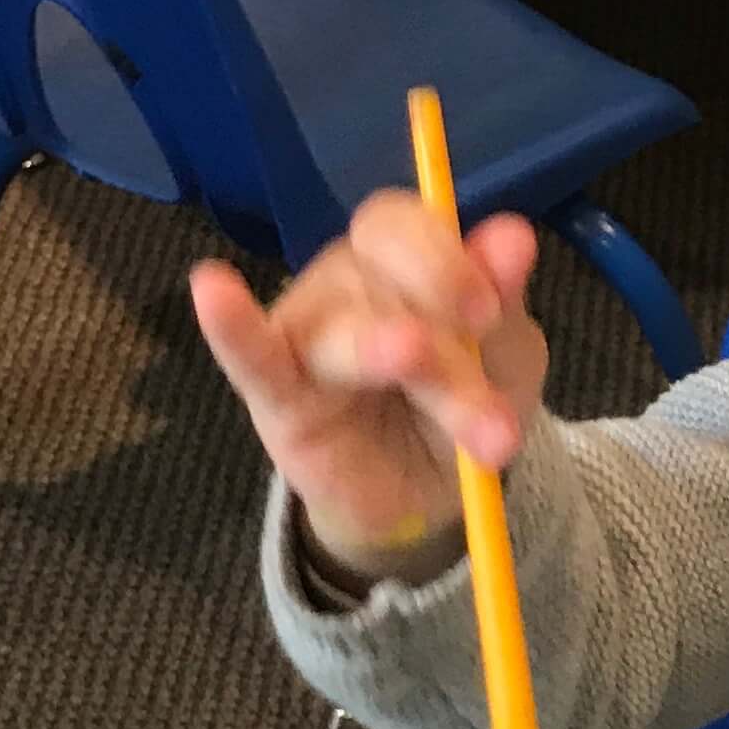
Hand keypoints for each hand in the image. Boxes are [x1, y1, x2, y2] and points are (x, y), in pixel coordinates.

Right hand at [190, 193, 549, 586]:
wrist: (426, 503)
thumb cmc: (457, 410)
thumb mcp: (504, 361)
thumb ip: (504, 301)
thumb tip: (515, 235)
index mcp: (405, 263)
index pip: (408, 225)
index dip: (446, 255)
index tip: (488, 309)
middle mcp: (349, 284)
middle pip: (380, 267)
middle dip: (436, 304)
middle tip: (477, 342)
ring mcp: (307, 334)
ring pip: (346, 330)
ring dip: (390, 353)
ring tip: (417, 364)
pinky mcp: (275, 394)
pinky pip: (250, 355)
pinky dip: (233, 326)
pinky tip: (213, 290)